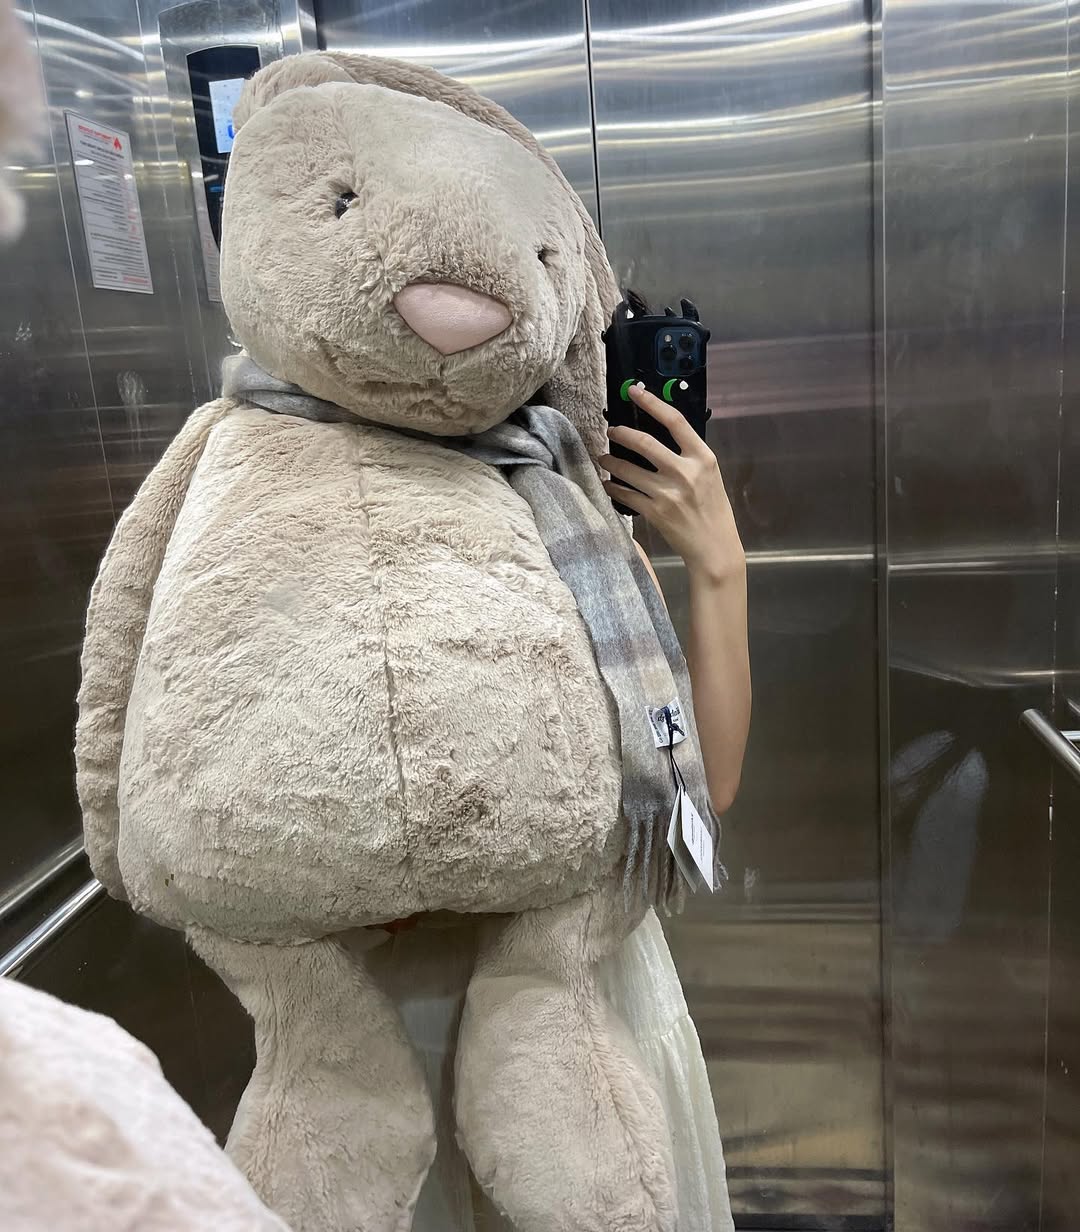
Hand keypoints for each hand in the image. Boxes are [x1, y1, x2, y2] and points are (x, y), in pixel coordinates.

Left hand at [599, 383, 743, 582]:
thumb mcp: (710, 475)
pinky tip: (608, 485)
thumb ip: (689, 456)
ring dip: (610, 462)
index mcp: (703, 457)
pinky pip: (625, 495)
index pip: (675, 421)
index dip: (652, 402)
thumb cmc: (713, 510)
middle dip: (621, 434)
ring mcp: (668, 493)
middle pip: (644, 442)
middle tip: (610, 431)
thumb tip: (663, 436)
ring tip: (602, 459)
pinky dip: (613, 488)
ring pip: (628, 470)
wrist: (714, 547)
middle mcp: (685, 472)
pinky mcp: (655, 512)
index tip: (635, 391)